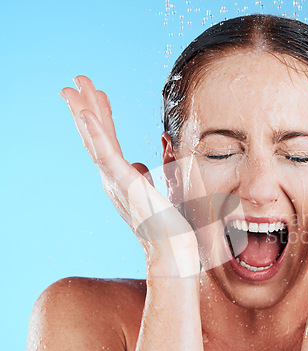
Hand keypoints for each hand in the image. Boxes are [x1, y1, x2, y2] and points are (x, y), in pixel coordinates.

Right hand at [59, 75, 198, 275]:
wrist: (173, 248)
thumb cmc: (168, 225)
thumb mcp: (158, 190)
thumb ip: (146, 175)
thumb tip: (140, 164)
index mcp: (121, 180)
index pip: (110, 142)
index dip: (104, 117)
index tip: (100, 96)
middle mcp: (113, 180)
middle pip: (96, 137)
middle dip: (86, 107)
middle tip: (76, 82)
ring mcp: (116, 181)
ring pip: (95, 140)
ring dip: (83, 112)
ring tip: (72, 88)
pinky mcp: (124, 183)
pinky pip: (106, 154)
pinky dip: (95, 133)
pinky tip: (85, 113)